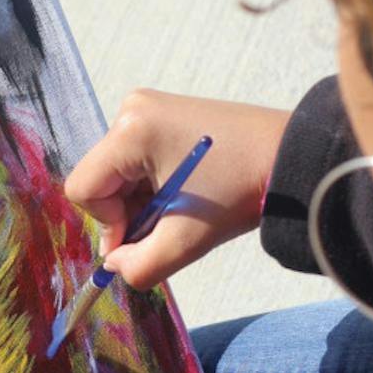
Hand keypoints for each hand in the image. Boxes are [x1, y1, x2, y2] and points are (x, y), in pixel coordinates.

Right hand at [64, 89, 289, 288]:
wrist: (289, 156)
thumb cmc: (241, 190)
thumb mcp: (186, 240)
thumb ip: (140, 265)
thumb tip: (114, 266)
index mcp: (131, 131)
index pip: (84, 188)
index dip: (108, 223)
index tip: (143, 237)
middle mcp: (132, 110)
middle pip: (101, 179)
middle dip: (128, 212)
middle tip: (169, 227)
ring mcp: (148, 107)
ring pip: (119, 172)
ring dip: (142, 201)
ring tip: (183, 209)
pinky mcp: (164, 112)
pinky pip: (137, 159)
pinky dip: (153, 185)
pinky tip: (185, 193)